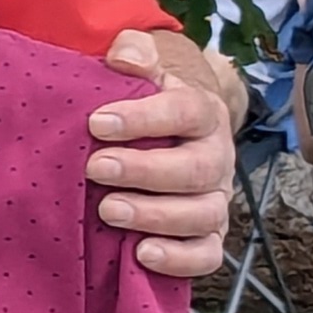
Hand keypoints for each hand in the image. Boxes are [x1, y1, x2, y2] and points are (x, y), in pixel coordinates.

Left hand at [90, 30, 238, 280]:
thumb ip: (134, 53)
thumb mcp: (143, 70)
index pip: (186, 112)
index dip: (145, 118)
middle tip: (96, 168)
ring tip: (108, 211)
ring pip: (203, 215)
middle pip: (196, 169)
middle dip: (145, 171)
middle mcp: (216, 158)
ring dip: (156, 216)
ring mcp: (215, 199)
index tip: (97, 122)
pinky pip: (206, 255)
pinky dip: (180, 259)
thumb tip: (123, 54)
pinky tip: (142, 255)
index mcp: (202, 113)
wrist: (173, 131)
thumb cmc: (145, 101)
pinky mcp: (207, 235)